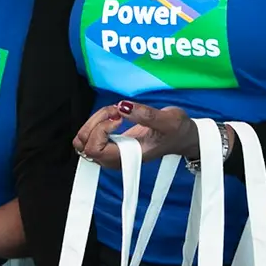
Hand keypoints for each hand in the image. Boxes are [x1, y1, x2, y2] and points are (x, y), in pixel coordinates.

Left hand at [73, 102, 200, 168]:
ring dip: (94, 122)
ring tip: (114, 113)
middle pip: (84, 145)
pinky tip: (113, 115)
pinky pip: (90, 136)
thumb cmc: (177, 131)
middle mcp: (116, 158)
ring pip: (83, 141)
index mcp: (128, 157)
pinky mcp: (110, 144)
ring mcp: (111, 152)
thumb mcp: (167, 120)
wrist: (182, 136)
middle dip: (96, 122)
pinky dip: (96, 122)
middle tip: (116, 112)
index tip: (118, 119)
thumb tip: (123, 107)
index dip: (100, 131)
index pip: (95, 150)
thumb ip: (145, 115)